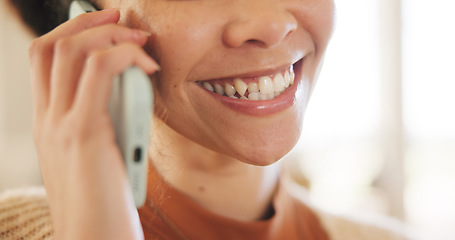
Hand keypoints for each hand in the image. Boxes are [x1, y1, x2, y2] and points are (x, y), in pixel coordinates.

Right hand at [29, 9, 158, 239]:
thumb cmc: (104, 203)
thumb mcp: (100, 155)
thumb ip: (104, 121)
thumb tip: (130, 88)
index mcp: (49, 124)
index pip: (44, 58)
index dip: (74, 30)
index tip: (110, 23)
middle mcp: (46, 120)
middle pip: (52, 45)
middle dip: (91, 22)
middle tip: (129, 24)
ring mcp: (60, 126)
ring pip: (70, 50)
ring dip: (110, 35)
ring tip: (141, 45)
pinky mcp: (82, 135)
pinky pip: (97, 71)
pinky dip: (123, 56)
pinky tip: (147, 69)